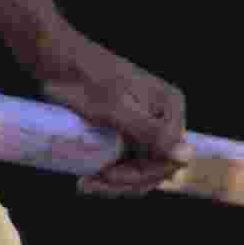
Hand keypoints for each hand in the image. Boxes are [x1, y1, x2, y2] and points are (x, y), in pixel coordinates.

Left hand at [14, 6, 189, 195]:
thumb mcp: (116, 109)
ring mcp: (146, 124)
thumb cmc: (85, 80)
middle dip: (125, 183)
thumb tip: (186, 157)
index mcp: (171, 107)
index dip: (140, 175)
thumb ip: (150, 132)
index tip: (106, 177)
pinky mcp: (127, 130)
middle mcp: (164, 116)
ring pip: (140, 168)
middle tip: (88, 185)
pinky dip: (111, 174)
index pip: (168, 159)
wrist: (57, 59)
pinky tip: (89, 178)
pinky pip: (127, 160)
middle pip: (155, 167)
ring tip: (85, 184)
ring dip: (116, 183)